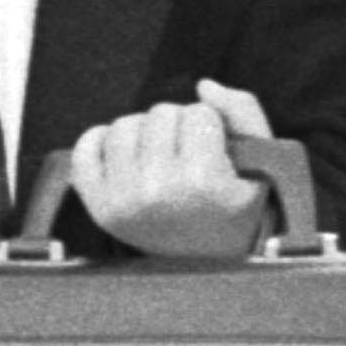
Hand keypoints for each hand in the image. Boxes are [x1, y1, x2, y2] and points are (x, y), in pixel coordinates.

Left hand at [71, 80, 272, 265]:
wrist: (206, 261)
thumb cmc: (234, 206)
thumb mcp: (261, 163)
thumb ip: (243, 112)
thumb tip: (203, 85)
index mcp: (203, 182)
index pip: (198, 112)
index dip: (211, 125)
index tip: (217, 154)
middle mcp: (158, 192)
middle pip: (160, 113)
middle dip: (178, 126)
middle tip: (188, 155)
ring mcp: (123, 201)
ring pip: (124, 125)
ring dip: (144, 131)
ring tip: (162, 156)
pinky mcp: (98, 206)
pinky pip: (85, 148)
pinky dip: (100, 140)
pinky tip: (125, 153)